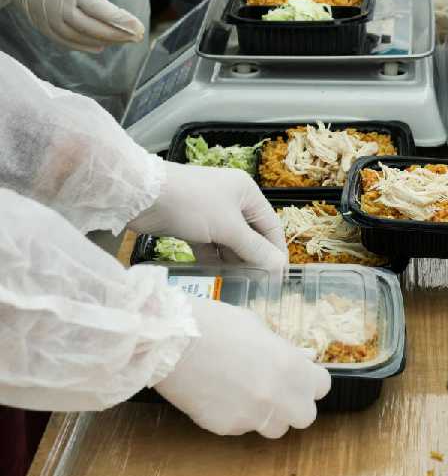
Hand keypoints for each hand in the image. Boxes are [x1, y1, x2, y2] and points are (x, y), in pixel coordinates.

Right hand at [0, 0, 144, 52]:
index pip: (101, 10)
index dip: (122, 21)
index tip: (139, 27)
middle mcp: (57, 5)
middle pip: (94, 27)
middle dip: (119, 34)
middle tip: (137, 36)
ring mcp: (47, 17)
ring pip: (80, 37)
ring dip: (104, 41)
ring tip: (123, 40)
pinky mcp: (39, 23)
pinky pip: (64, 41)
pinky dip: (83, 46)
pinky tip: (99, 46)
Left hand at [130, 162, 287, 269]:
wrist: (141, 195)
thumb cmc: (192, 204)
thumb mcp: (228, 228)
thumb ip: (255, 249)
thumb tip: (279, 266)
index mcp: (246, 192)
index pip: (270, 225)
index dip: (276, 250)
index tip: (279, 275)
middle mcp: (231, 199)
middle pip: (250, 233)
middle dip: (253, 257)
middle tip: (259, 283)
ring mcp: (209, 210)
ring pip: (229, 240)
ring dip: (233, 259)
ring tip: (240, 282)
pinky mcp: (190, 222)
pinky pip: (209, 243)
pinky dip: (213, 257)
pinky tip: (216, 274)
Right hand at [155, 296, 330, 437]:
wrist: (171, 340)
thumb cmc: (215, 324)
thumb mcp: (258, 327)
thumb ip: (283, 350)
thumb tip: (300, 358)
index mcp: (291, 366)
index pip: (322, 386)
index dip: (312, 381)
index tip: (302, 376)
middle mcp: (277, 396)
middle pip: (305, 416)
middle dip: (296, 405)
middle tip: (280, 390)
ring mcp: (252, 415)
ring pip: (275, 429)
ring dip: (269, 415)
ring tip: (247, 393)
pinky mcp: (225, 427)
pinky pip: (242, 427)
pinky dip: (237, 416)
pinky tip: (221, 395)